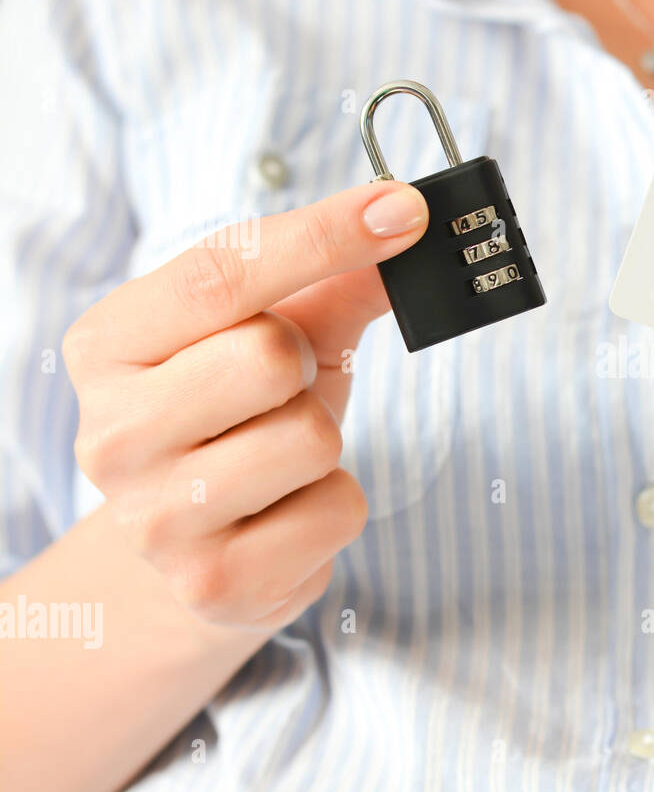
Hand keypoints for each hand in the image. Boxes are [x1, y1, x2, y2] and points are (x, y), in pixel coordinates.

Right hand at [63, 182, 428, 628]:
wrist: (199, 550)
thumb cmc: (237, 422)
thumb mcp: (273, 337)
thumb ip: (331, 278)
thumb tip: (405, 223)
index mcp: (110, 346)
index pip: (220, 272)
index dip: (323, 234)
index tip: (404, 208)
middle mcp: (111, 433)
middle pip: (270, 357)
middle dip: (304, 370)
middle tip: (281, 394)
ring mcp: (155, 519)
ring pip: (311, 438)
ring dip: (324, 444)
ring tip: (279, 460)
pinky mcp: (214, 583)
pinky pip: (336, 509)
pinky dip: (335, 504)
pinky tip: (287, 514)